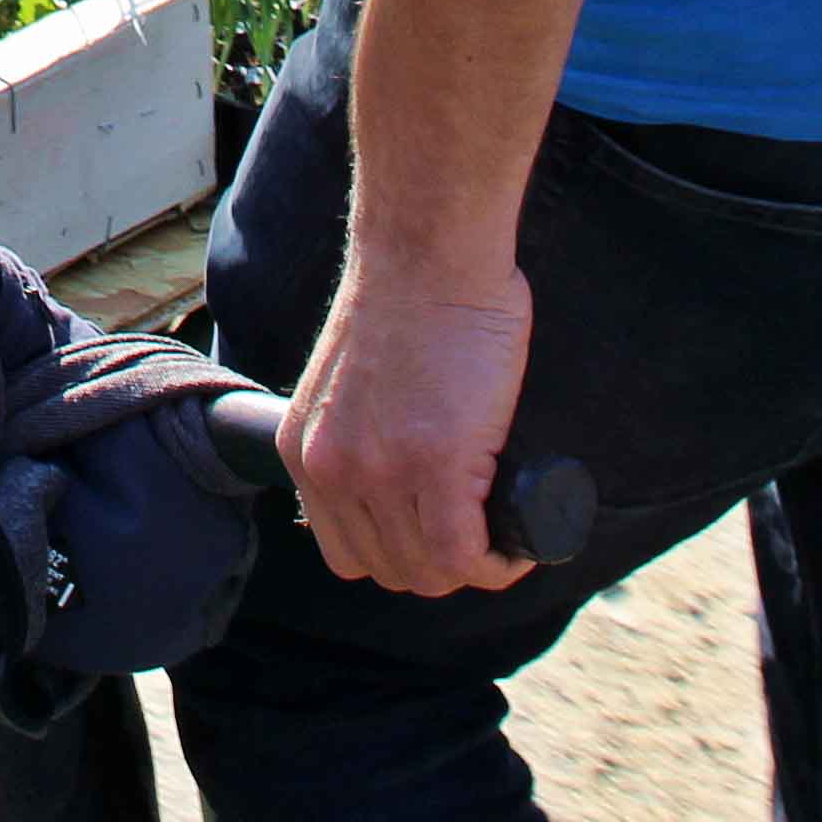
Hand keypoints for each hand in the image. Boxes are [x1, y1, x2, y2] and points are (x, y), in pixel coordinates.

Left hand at [278, 256, 539, 598]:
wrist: (428, 250)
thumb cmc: (408, 296)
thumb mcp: (352, 381)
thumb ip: (359, 428)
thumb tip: (403, 469)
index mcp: (303, 447)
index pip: (347, 550)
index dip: (403, 555)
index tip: (443, 538)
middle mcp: (329, 468)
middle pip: (389, 568)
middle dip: (441, 567)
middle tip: (483, 539)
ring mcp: (379, 471)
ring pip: (428, 571)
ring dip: (474, 568)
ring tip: (502, 540)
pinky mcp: (435, 464)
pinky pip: (466, 555)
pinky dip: (499, 561)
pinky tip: (518, 545)